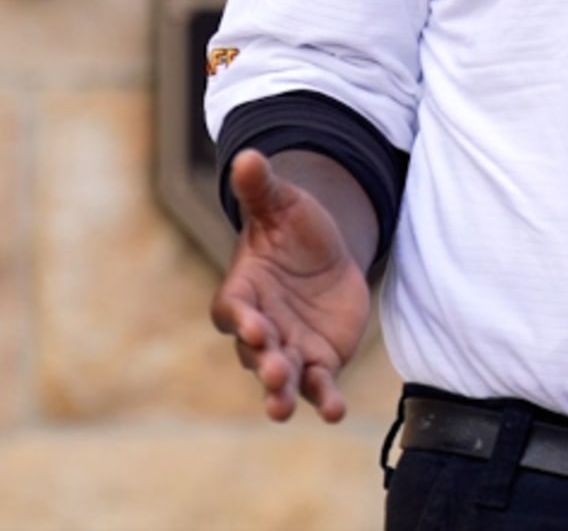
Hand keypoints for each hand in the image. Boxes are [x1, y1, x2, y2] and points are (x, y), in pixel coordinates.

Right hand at [208, 150, 372, 422]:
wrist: (326, 255)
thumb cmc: (293, 228)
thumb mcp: (282, 204)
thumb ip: (261, 189)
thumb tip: (247, 156)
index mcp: (243, 290)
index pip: (232, 310)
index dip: (240, 319)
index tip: (251, 325)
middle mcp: (260, 327)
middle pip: (254, 352)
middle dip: (263, 362)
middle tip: (275, 371)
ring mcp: (288, 349)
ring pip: (281, 379)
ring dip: (282, 393)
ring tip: (282, 408)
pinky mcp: (318, 363)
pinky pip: (319, 387)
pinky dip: (325, 400)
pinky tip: (335, 411)